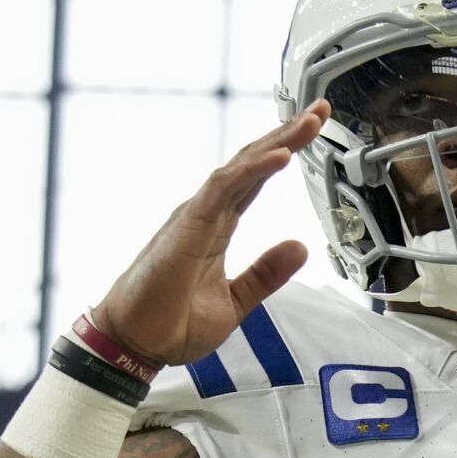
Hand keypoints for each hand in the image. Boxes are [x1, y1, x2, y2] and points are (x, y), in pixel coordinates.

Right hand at [92, 100, 333, 364]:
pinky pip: (222, 190)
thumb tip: (301, 247)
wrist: (136, 346)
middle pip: (252, 163)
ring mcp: (195, 217)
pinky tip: (279, 156)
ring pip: (240, 167)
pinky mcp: (186, 227)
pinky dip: (252, 171)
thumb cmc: (171, 324)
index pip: (256, 180)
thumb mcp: (236, 301)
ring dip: (276, 143)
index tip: (313, 131)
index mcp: (218, 227)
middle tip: (320, 111)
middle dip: (287, 134)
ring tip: (307, 122)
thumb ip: (267, 273)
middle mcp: (207, 214)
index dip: (284, 153)